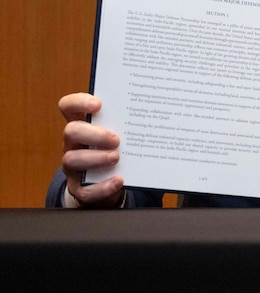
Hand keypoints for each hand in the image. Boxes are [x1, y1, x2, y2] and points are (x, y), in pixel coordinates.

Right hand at [59, 93, 124, 207]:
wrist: (109, 181)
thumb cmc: (117, 147)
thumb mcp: (120, 131)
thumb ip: (128, 120)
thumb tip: (157, 108)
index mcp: (83, 124)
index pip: (68, 106)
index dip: (79, 102)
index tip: (98, 104)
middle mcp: (74, 143)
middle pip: (71, 131)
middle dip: (94, 134)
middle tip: (116, 139)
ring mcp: (73, 166)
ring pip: (72, 160)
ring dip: (96, 158)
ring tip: (117, 157)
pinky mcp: (79, 188)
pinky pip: (84, 190)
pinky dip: (102, 186)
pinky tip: (119, 180)